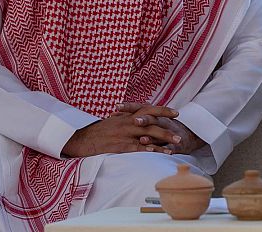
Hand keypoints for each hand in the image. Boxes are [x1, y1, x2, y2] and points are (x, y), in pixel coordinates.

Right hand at [62, 104, 179, 157]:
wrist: (81, 139)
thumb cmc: (98, 131)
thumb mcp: (114, 120)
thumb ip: (127, 118)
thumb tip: (138, 117)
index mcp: (127, 116)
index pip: (148, 109)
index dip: (163, 110)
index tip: (176, 113)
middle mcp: (127, 122)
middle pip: (152, 122)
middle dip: (167, 128)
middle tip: (180, 134)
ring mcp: (124, 134)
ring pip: (148, 135)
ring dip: (163, 141)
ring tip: (176, 145)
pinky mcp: (120, 145)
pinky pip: (137, 147)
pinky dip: (149, 149)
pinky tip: (159, 152)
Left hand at [114, 102, 205, 154]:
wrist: (185, 136)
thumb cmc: (163, 127)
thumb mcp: (149, 119)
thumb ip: (133, 117)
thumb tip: (113, 116)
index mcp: (152, 114)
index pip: (139, 108)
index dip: (129, 107)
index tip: (117, 106)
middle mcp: (160, 121)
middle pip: (151, 118)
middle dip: (143, 120)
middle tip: (134, 121)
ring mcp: (169, 131)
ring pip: (160, 133)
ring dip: (152, 137)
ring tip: (143, 140)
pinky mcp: (176, 143)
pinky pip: (172, 146)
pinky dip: (167, 149)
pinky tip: (164, 152)